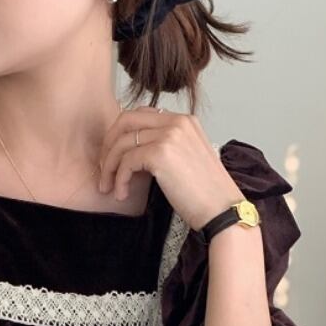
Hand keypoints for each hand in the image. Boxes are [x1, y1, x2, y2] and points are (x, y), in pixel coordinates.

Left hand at [97, 106, 243, 231]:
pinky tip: (121, 194)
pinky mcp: (161, 153)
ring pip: (121, 143)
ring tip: (108, 188)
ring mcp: (169, 135)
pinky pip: (126, 161)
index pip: (141, 115)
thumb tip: (134, 154)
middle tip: (103, 170)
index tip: (113, 158)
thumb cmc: (205, 194)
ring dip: (109, 167)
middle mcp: (177, 122)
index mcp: (185, 121)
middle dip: (108, 145)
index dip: (121, 135)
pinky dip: (119, 179)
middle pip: (125, 120)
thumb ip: (165, 148)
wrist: (221, 210)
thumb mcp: (186, 161)